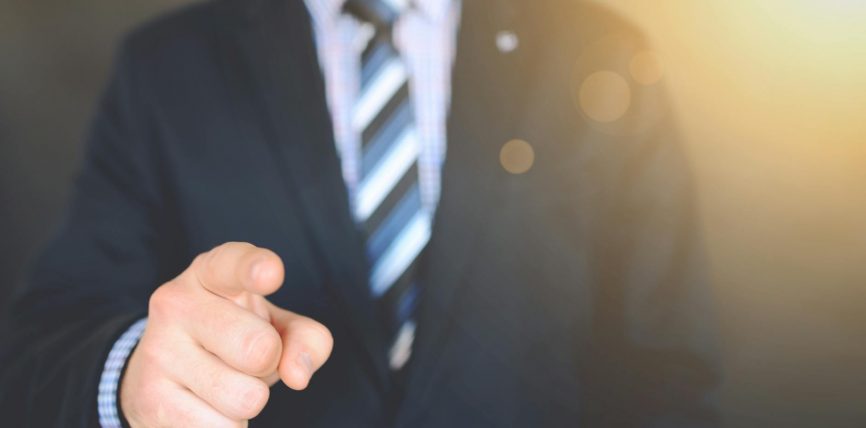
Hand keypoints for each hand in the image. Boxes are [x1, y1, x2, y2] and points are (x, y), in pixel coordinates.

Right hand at [120, 242, 333, 426]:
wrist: (163, 377)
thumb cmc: (235, 342)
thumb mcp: (276, 327)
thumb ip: (306, 338)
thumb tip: (296, 375)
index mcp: (212, 273)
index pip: (232, 264)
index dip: (255, 268)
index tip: (271, 273)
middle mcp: (178, 302)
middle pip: (259, 349)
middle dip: (269, 365)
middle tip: (249, 359)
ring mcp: (159, 349)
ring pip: (245, 397)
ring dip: (249, 400)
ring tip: (226, 383)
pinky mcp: (150, 397)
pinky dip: (228, 426)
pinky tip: (205, 408)